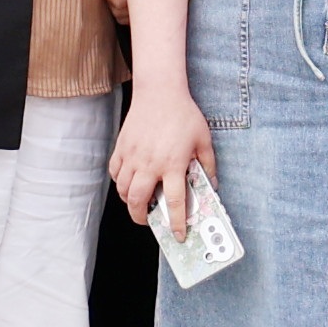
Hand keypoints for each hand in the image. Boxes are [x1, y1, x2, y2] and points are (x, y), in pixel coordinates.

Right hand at [110, 90, 215, 229]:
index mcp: (172, 164)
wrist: (160, 91)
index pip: (174, 202)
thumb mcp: (204, 140)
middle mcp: (149, 164)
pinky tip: (128, 182)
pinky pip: (115, 172)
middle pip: (138, 202)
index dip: (176, 222)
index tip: (179, 234)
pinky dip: (120, 182)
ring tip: (138, 203)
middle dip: (142, 218)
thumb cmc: (183, 114)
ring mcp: (132, 156)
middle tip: (149, 220)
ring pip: (123, 190)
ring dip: (129, 202)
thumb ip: (208, 165)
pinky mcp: (122, 147)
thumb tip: (212, 184)